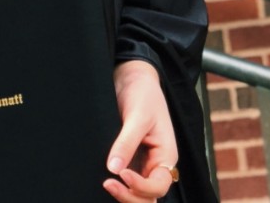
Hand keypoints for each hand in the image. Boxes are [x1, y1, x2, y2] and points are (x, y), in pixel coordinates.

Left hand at [103, 60, 178, 200]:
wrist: (132, 78)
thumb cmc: (143, 93)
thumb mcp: (137, 116)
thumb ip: (126, 143)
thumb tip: (114, 169)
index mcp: (166, 155)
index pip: (159, 185)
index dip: (141, 186)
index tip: (122, 173)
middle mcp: (155, 164)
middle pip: (149, 197)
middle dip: (130, 196)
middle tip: (108, 183)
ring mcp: (142, 164)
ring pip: (137, 194)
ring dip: (123, 194)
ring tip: (105, 182)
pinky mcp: (128, 160)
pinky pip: (125, 181)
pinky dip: (117, 185)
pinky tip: (103, 177)